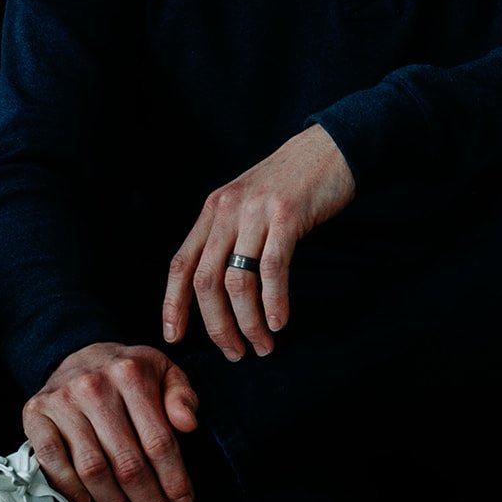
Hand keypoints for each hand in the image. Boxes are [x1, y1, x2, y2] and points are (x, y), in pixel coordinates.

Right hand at [23, 343, 198, 501]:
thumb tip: (189, 425)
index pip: (158, 440)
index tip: (183, 501)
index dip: (174, 478)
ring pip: (92, 469)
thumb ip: (182, 396)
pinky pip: (53, 461)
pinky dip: (70, 488)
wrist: (79, 352)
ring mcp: (62, 400)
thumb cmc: (127, 372)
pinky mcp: (36, 413)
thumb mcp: (164, 371)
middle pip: (126, 461)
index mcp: (131, 373)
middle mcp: (94, 385)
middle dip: (147, 498)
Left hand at [162, 124, 354, 359]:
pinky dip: (274, 302)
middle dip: (217, 326)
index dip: (173, 303)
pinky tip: (280, 322)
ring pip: (237, 281)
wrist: (328, 149)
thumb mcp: (247, 203)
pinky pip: (272, 268)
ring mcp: (256, 212)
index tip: (174, 336)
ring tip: (262, 345)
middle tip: (234, 352)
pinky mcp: (287, 215)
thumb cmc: (291, 184)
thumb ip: (230, 236)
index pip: (180, 263)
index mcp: (213, 210)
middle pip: (206, 281)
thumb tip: (218, 291)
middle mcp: (227, 210)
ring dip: (248, 322)